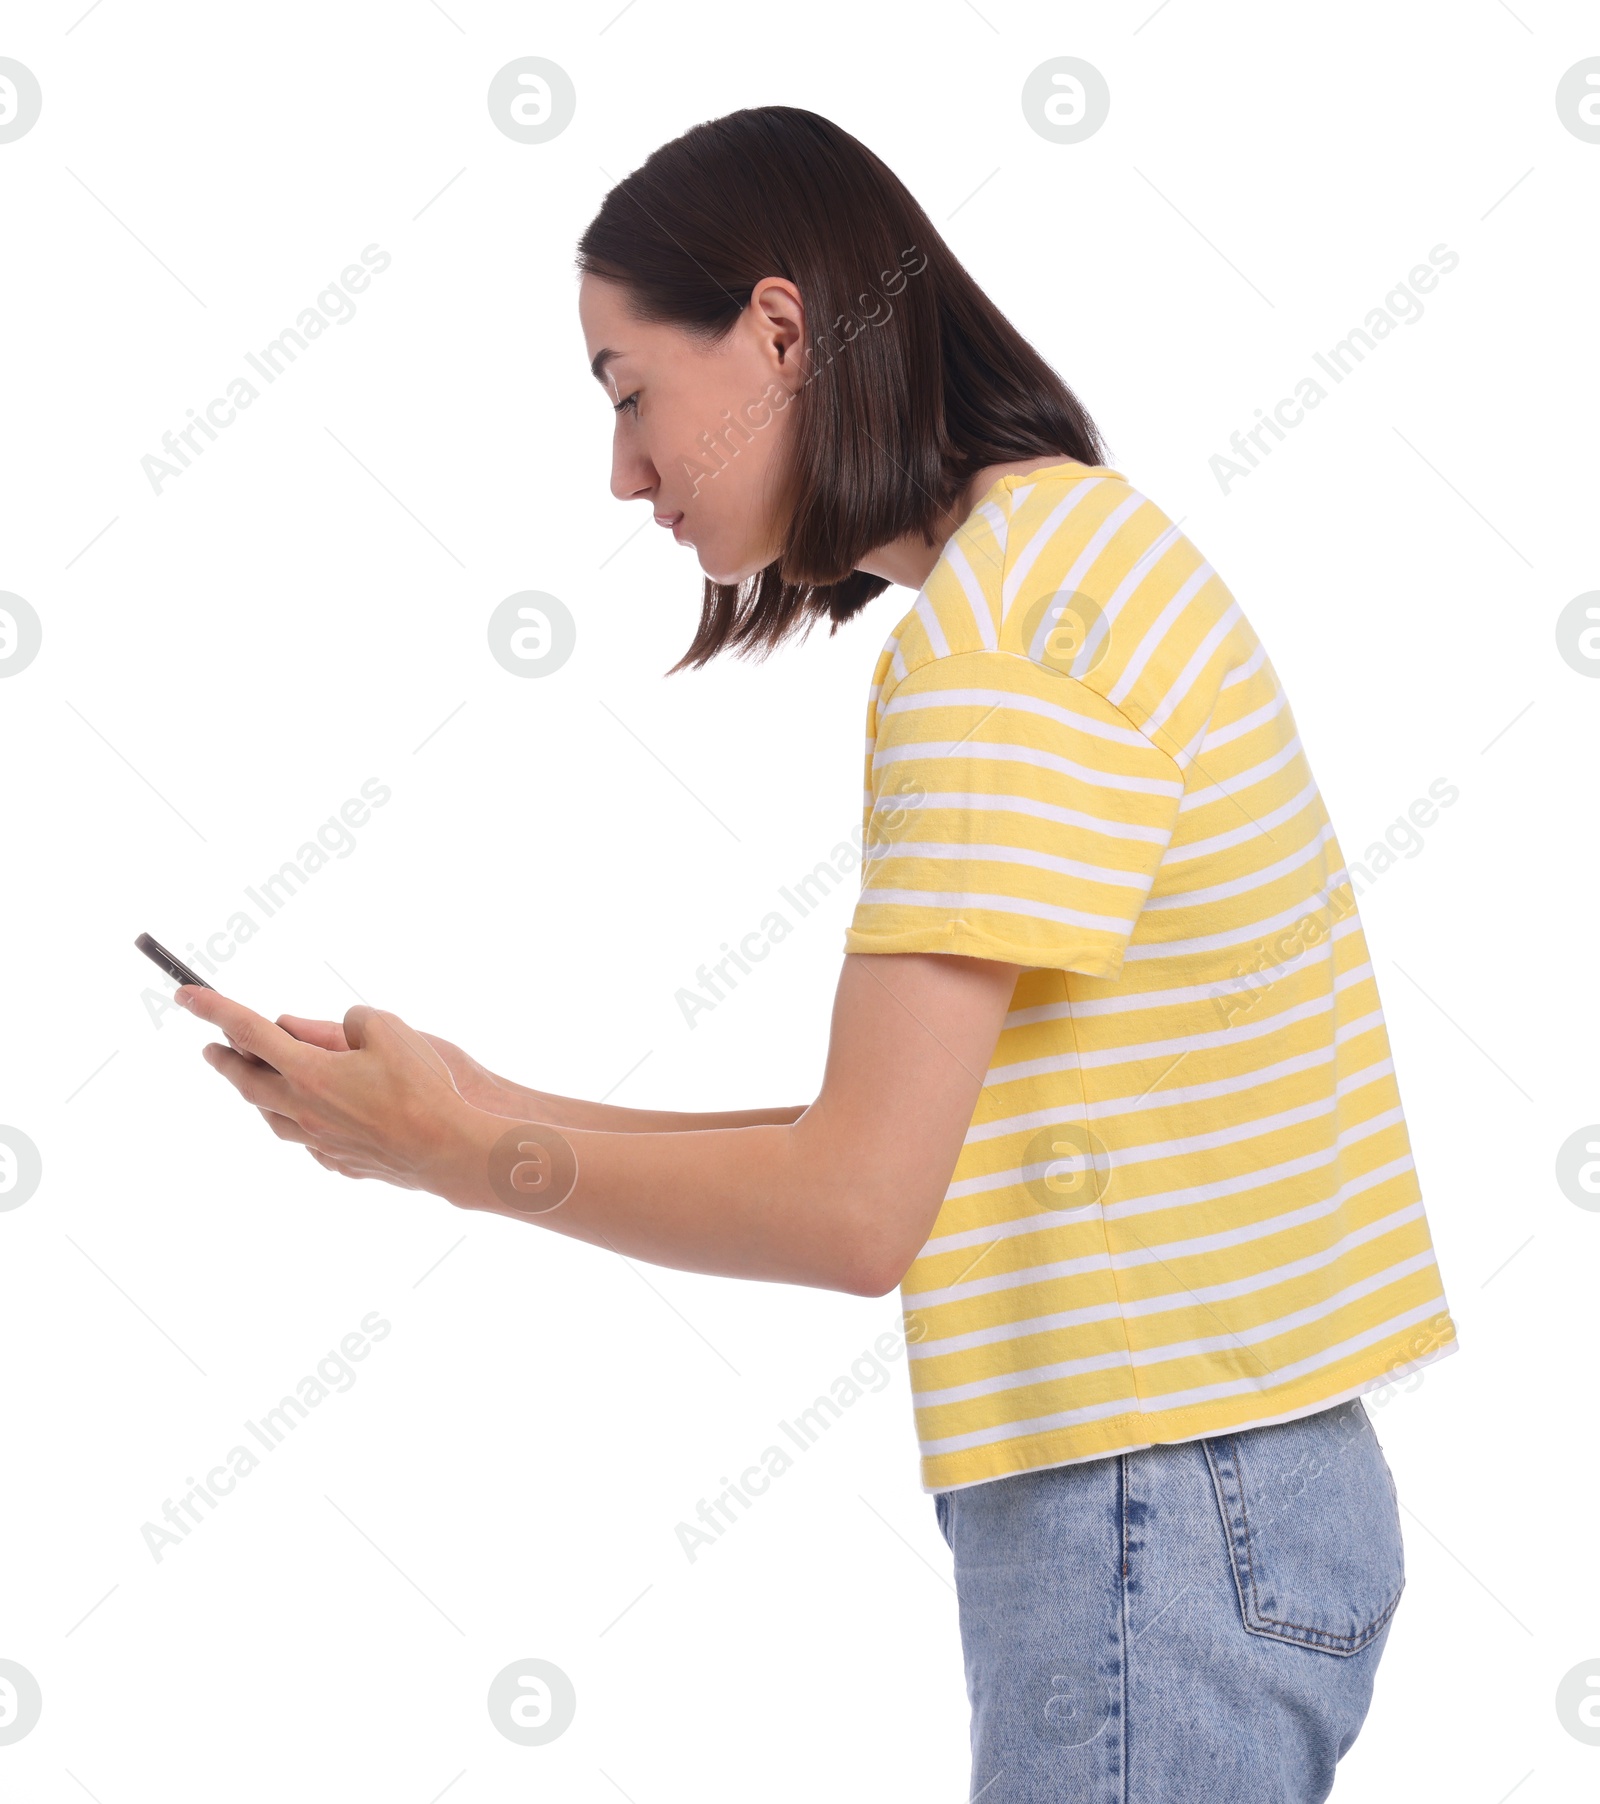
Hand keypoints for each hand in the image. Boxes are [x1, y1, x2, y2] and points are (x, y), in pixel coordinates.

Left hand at [180, 987, 473, 1192]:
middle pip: (249, 1082)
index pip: (249, 1033)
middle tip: (210, 1048)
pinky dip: (296, 1122)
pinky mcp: (341, 1162)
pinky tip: (308, 1118)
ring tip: (255, 1082)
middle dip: (226, 1062)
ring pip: (272, 1117)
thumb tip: (336, 1029)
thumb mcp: (389, 1029)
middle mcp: (304, 1110)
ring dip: (257, 1095)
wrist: (448, 1151)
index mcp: (309, 1072)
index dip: (214, 1010)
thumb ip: (352, 1021)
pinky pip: (304, 1140)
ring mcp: (319, 1142)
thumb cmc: (422, 1088)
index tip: (186, 995)